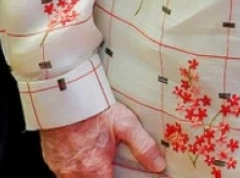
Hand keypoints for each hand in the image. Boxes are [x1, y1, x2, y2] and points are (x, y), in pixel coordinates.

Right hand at [41, 103, 165, 177]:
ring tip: (97, 160)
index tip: (120, 173)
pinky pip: (64, 173)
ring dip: (88, 174)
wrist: (65, 99)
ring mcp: (61, 169)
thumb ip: (143, 146)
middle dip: (102, 176)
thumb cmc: (94, 111)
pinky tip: (83, 155)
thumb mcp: (126, 125)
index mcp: (94, 169)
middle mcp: (75, 173)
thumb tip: (158, 164)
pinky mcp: (52, 161)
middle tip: (109, 166)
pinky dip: (75, 169)